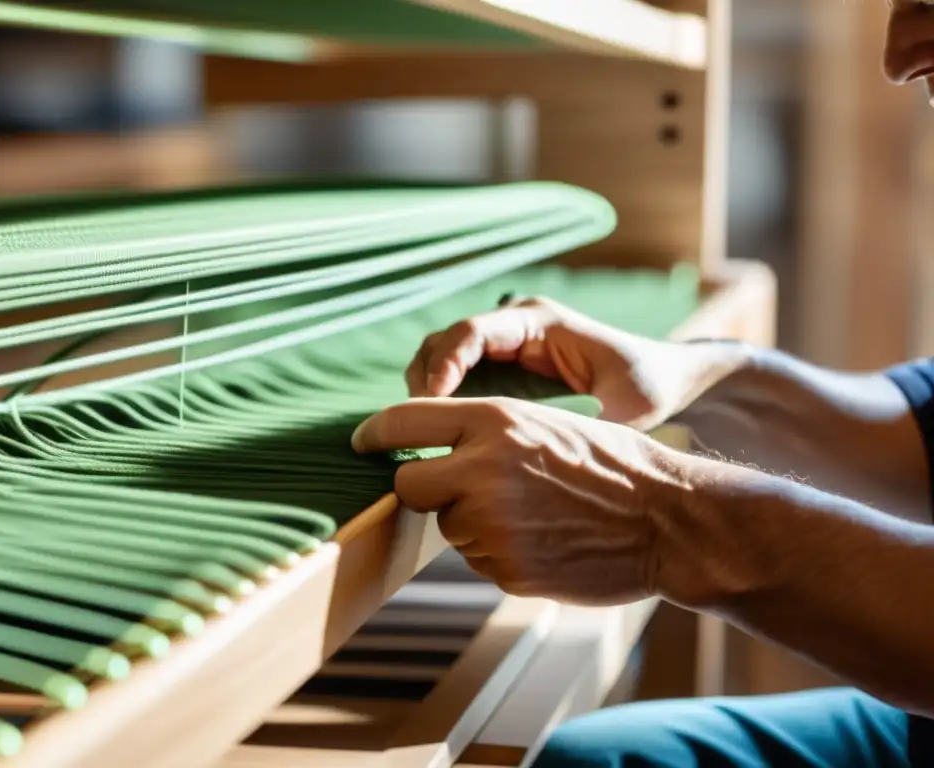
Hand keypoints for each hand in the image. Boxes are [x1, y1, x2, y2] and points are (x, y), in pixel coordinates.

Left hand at [351, 396, 692, 604]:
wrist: (668, 519)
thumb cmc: (611, 464)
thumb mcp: (548, 423)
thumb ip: (486, 432)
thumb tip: (430, 450)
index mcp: (495, 420)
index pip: (404, 420)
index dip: (375, 434)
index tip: (363, 441)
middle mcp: (482, 468)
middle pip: (408, 484)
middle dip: (426, 488)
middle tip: (464, 489)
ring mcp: (492, 523)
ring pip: (448, 526)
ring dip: (474, 523)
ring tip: (534, 514)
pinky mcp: (506, 569)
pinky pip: (479, 559)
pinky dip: (501, 552)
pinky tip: (544, 540)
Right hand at [406, 297, 745, 430]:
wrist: (664, 379)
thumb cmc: (647, 386)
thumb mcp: (626, 406)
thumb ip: (585, 426)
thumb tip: (543, 453)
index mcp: (538, 321)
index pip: (472, 331)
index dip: (444, 365)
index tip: (431, 403)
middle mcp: (514, 326)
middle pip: (444, 341)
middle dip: (425, 379)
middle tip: (421, 428)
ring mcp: (504, 346)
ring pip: (441, 358)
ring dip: (428, 392)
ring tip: (429, 436)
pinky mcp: (501, 369)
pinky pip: (456, 379)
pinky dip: (443, 404)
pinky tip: (447, 439)